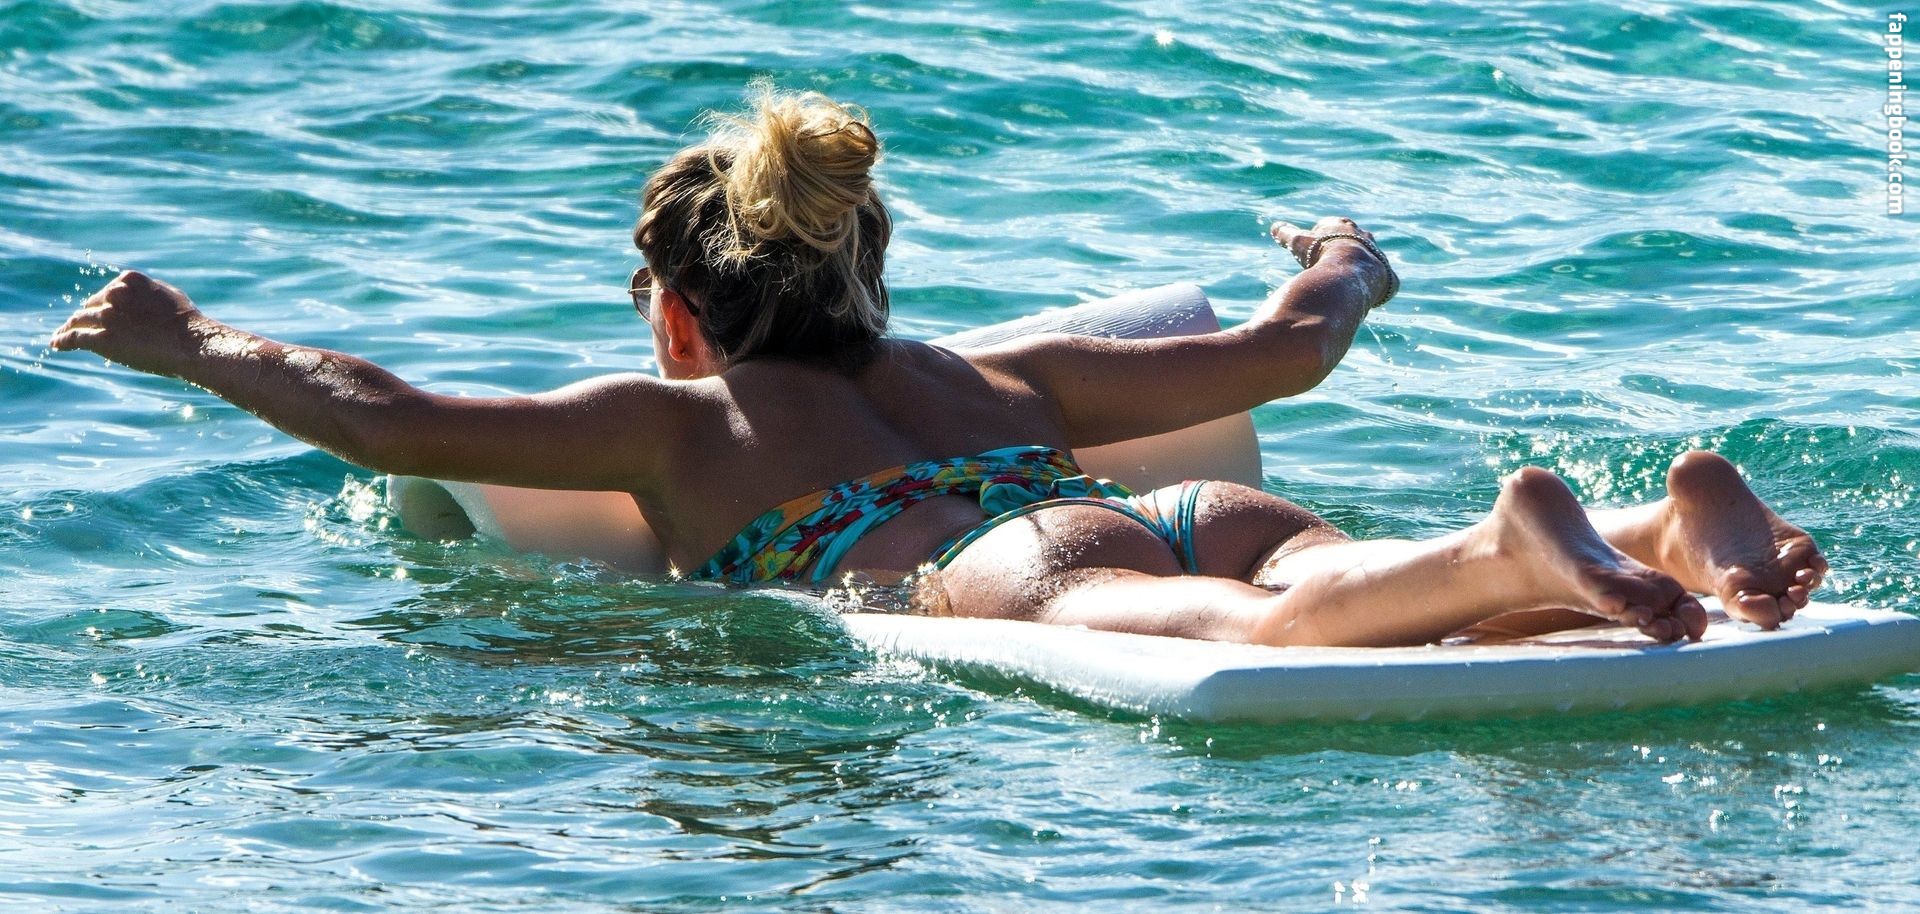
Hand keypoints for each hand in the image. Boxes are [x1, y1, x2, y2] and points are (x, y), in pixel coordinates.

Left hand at [50, 270, 213, 377]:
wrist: (192, 343)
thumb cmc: (188, 322)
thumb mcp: (168, 294)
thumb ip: (146, 292)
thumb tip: (137, 297)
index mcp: (128, 280)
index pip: (106, 292)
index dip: (101, 304)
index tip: (97, 313)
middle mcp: (113, 295)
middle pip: (90, 307)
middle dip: (86, 317)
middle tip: (78, 326)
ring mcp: (106, 317)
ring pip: (78, 321)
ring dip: (68, 328)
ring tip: (62, 336)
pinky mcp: (101, 338)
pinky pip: (74, 338)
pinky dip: (62, 340)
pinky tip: (56, 344)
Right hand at [1270, 216, 1396, 307]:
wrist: (1349, 269)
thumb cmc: (1322, 252)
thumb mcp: (1300, 242)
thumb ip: (1287, 234)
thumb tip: (1274, 226)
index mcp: (1343, 226)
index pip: (1334, 225)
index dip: (1324, 235)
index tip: (1316, 246)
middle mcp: (1364, 237)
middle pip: (1355, 239)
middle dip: (1345, 249)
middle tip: (1333, 262)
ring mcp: (1377, 255)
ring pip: (1371, 258)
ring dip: (1361, 267)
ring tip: (1349, 280)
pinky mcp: (1388, 276)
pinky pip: (1386, 281)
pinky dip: (1379, 286)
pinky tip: (1369, 294)